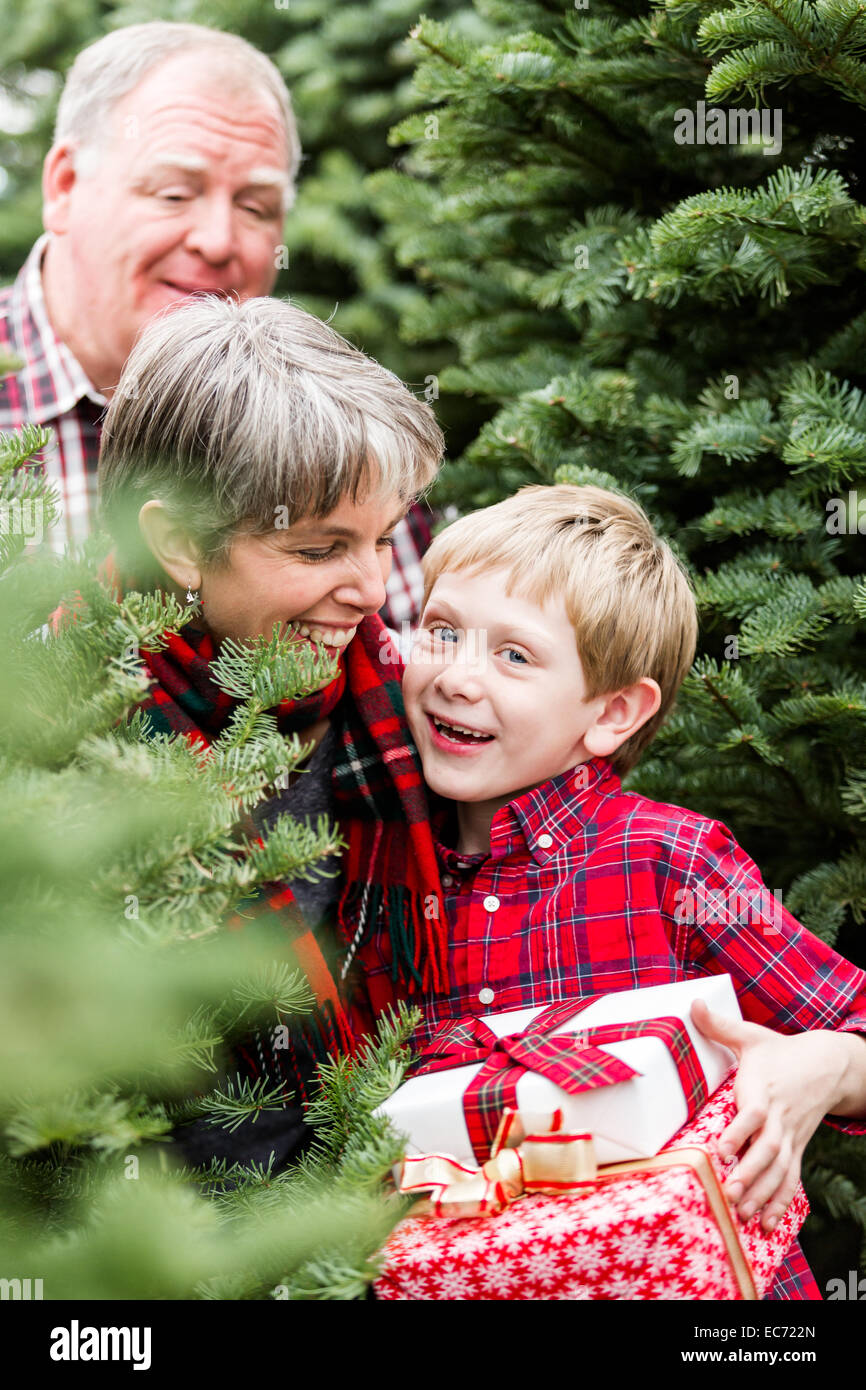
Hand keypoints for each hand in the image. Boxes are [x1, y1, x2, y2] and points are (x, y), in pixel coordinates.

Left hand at [690, 999, 847, 1231]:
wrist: (826, 1065)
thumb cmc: (780, 1051)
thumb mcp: (751, 1035)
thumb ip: (719, 1025)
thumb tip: (692, 1003)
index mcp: (764, 1089)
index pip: (753, 1113)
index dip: (738, 1131)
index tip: (720, 1149)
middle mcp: (779, 1117)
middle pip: (768, 1149)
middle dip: (749, 1173)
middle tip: (729, 1192)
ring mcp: (790, 1136)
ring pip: (779, 1169)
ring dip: (762, 1193)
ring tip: (741, 1213)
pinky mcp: (796, 1149)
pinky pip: (790, 1179)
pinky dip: (779, 1202)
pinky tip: (764, 1223)